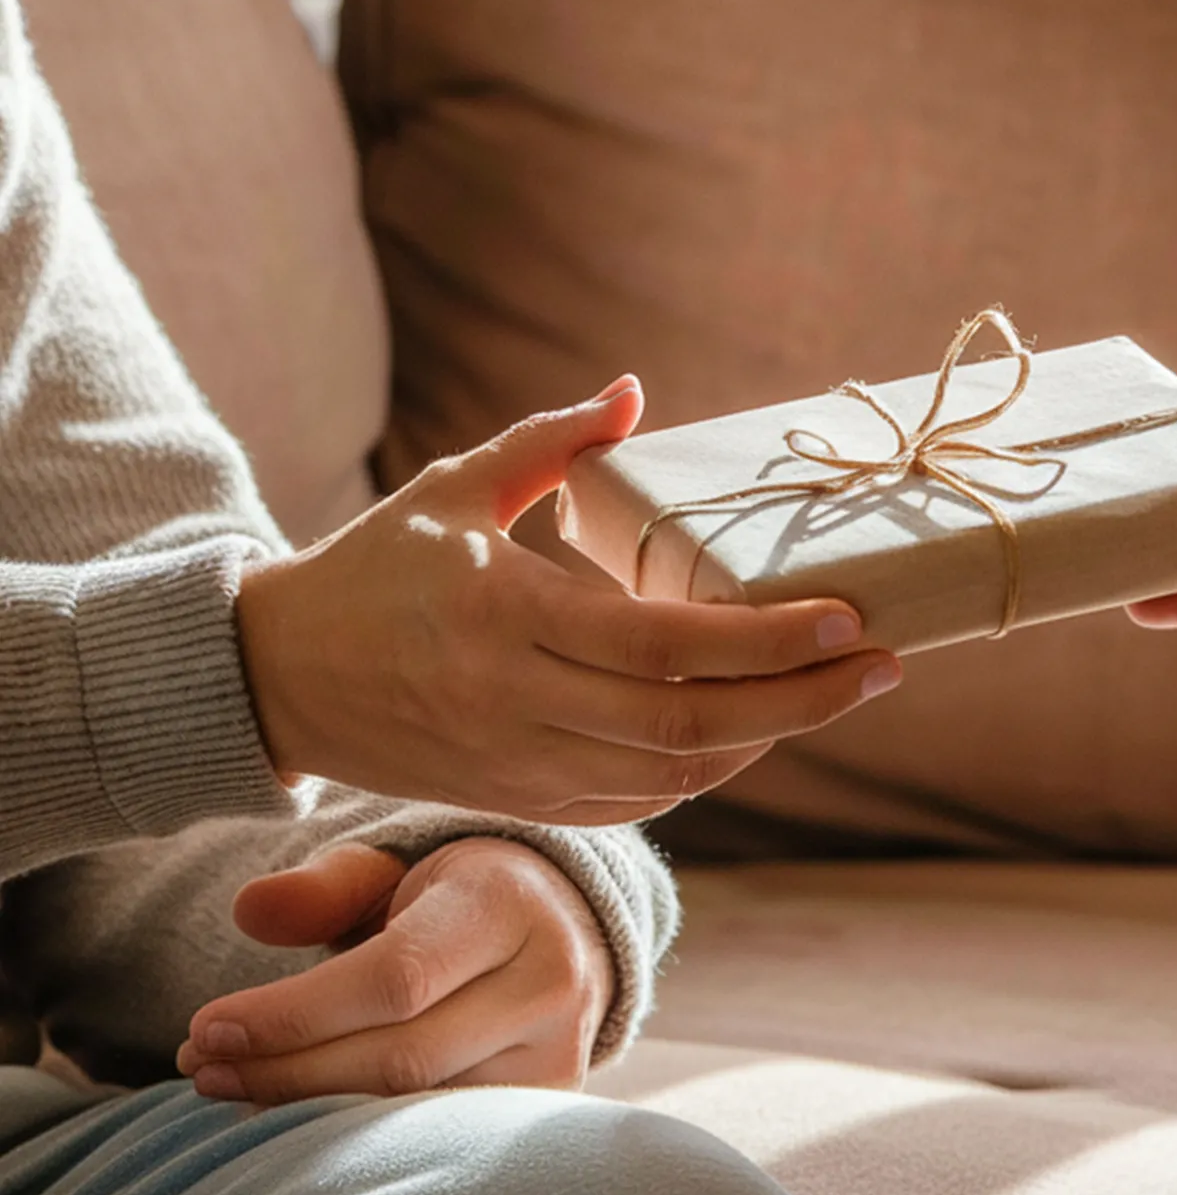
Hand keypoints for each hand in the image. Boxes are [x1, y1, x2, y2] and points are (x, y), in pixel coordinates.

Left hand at [176, 839, 613, 1102]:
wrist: (564, 933)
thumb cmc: (455, 901)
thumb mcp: (398, 871)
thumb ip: (326, 888)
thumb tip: (249, 909)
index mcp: (508, 904)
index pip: (395, 976)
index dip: (294, 1013)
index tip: (206, 1028)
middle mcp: (549, 980)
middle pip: (402, 1056)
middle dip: (287, 1069)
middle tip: (202, 1068)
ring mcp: (560, 1050)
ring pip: (420, 1110)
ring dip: (313, 1111)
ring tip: (237, 1091)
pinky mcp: (551, 1103)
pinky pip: (441, 1138)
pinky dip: (362, 1137)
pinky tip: (304, 1117)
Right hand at [236, 377, 901, 824]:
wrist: (275, 681)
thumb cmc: (372, 570)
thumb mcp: (451, 489)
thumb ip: (548, 441)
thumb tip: (634, 392)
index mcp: (504, 619)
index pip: (665, 647)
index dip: (768, 641)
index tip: (848, 617)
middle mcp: (516, 705)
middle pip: (691, 725)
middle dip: (804, 700)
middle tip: (884, 665)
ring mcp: (518, 766)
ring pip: (675, 776)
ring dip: (769, 738)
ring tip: (838, 691)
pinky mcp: (518, 801)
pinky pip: (637, 802)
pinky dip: (709, 773)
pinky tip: (757, 731)